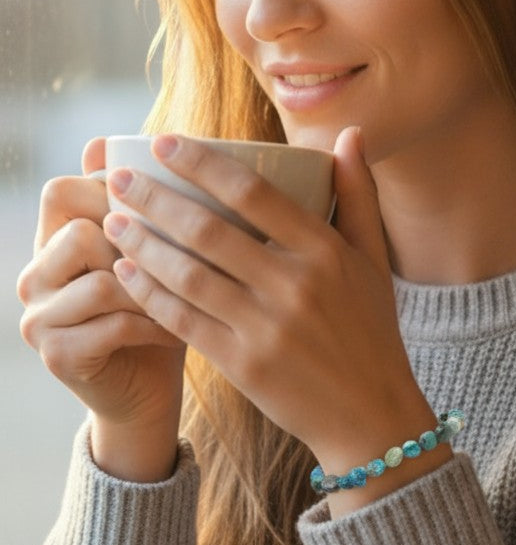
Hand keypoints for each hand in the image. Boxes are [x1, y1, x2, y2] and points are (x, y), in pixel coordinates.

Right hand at [17, 138, 186, 481]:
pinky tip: (180, 327)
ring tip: (191, 294)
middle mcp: (36, 272)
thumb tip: (130, 138)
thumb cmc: (165, 302)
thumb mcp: (160, 247)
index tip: (159, 206)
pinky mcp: (57, 353)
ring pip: (99, 278)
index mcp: (55, 238)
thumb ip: (150, 203)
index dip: (111, 191)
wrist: (151, 385)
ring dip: (155, 286)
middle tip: (178, 258)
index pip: (62, 190)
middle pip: (77, 229)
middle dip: (136, 242)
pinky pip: (111, 323)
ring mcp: (39, 315)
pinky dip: (155, 323)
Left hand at [102, 128, 445, 502]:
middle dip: (155, 200)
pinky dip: (150, 294)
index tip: (164, 144)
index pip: (254, 193)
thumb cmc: (370, 327)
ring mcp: (267, 328)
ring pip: (188, 276)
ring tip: (113, 221)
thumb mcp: (373, 257)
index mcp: (325, 251)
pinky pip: (184, 321)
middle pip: (209, 231)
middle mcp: (295, 285)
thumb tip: (351, 132)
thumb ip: (358, 192)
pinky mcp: (243, 365)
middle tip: (117, 180)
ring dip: (142, 245)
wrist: (370, 412)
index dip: (202, 164)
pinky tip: (126, 272)